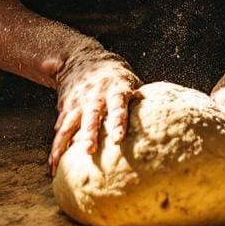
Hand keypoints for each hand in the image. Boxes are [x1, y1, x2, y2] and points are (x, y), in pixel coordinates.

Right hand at [48, 41, 141, 174]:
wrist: (81, 58)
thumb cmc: (115, 76)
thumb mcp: (130, 81)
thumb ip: (143, 100)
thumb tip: (171, 119)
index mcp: (114, 89)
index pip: (118, 105)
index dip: (118, 121)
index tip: (119, 138)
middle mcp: (95, 96)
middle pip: (91, 116)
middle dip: (89, 133)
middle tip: (89, 151)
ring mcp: (78, 103)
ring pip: (70, 125)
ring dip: (64, 145)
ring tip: (59, 167)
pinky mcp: (66, 110)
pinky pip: (60, 130)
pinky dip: (56, 147)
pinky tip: (53, 166)